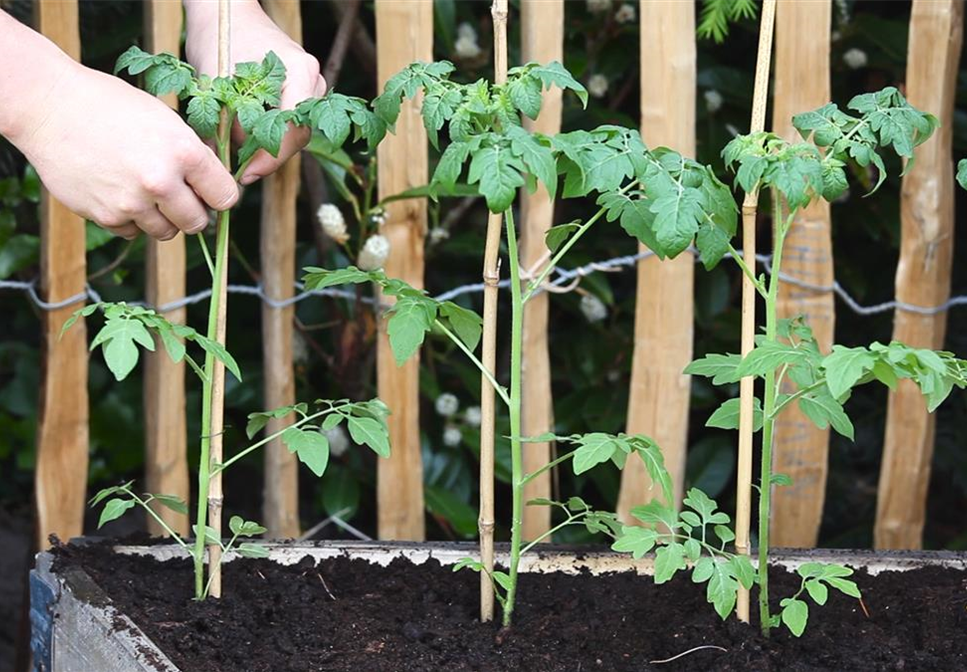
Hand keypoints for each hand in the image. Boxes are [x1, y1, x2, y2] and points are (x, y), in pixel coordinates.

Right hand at [14, 62, 238, 239]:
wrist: (51, 107)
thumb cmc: (112, 106)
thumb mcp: (166, 120)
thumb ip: (193, 156)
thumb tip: (218, 188)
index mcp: (184, 152)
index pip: (225, 197)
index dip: (219, 195)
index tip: (211, 193)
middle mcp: (161, 182)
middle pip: (198, 222)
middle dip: (193, 212)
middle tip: (180, 197)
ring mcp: (133, 203)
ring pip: (166, 232)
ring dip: (162, 218)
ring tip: (145, 191)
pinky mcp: (107, 216)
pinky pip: (133, 232)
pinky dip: (131, 220)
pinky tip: (119, 192)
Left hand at [185, 0, 325, 184]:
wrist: (224, 10)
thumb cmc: (220, 37)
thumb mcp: (216, 83)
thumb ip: (225, 123)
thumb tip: (225, 166)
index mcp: (301, 74)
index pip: (293, 132)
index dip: (269, 158)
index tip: (244, 174)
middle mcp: (313, 81)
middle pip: (297, 135)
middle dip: (268, 156)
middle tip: (240, 172)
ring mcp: (310, 86)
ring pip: (294, 132)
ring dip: (268, 146)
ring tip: (240, 158)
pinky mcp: (299, 90)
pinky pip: (288, 122)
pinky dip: (269, 134)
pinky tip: (246, 142)